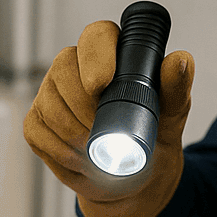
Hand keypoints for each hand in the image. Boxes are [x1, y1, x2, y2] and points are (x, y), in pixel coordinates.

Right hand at [23, 19, 194, 216]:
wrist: (136, 181)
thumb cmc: (154, 139)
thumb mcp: (171, 116)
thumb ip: (175, 88)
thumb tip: (179, 60)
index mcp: (111, 55)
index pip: (96, 35)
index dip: (95, 56)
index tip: (101, 84)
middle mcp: (75, 67)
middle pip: (63, 68)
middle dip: (82, 104)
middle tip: (102, 128)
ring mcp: (51, 94)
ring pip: (49, 102)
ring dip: (73, 131)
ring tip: (96, 148)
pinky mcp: (37, 122)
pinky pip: (39, 130)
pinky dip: (61, 150)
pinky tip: (80, 159)